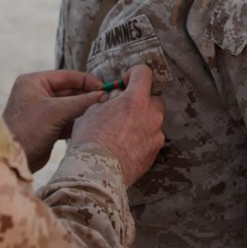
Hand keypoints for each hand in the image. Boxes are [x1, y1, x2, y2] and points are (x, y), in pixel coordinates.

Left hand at [3, 69, 103, 171]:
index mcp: (34, 82)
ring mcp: (43, 110)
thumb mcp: (57, 111)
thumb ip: (82, 102)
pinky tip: (92, 124)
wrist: (15, 158)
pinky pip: (68, 120)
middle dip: (87, 96)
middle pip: (70, 91)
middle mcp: (38, 93)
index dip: (86, 81)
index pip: (67, 76)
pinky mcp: (48, 126)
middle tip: (107, 100)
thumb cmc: (29, 128)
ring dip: (84, 110)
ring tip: (102, 112)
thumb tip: (104, 95)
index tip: (105, 87)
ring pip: (70, 106)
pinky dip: (79, 122)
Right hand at [70, 64, 164, 186]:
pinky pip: (150, 139)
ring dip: (140, 122)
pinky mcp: (155, 153)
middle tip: (121, 110)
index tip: (124, 83)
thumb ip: (108, 101)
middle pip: (152, 98)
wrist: (97, 174)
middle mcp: (151, 115)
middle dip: (139, 101)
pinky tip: (124, 147)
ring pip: (152, 121)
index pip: (143, 73)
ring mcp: (156, 136)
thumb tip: (114, 99)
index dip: (133, 74)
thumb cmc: (90, 140)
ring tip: (121, 133)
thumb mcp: (91, 111)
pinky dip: (140, 139)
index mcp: (136, 100)